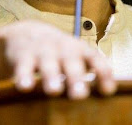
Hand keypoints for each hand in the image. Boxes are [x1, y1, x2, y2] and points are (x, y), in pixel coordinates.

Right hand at [0, 20, 116, 98]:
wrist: (26, 33)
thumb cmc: (59, 54)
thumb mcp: (75, 58)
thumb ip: (89, 74)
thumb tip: (109, 97)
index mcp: (80, 50)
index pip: (95, 59)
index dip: (102, 73)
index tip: (108, 90)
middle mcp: (63, 49)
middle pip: (71, 62)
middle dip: (76, 77)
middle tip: (79, 94)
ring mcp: (42, 52)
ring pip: (48, 64)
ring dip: (51, 76)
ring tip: (53, 90)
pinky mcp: (22, 57)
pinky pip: (23, 67)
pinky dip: (23, 76)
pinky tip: (24, 86)